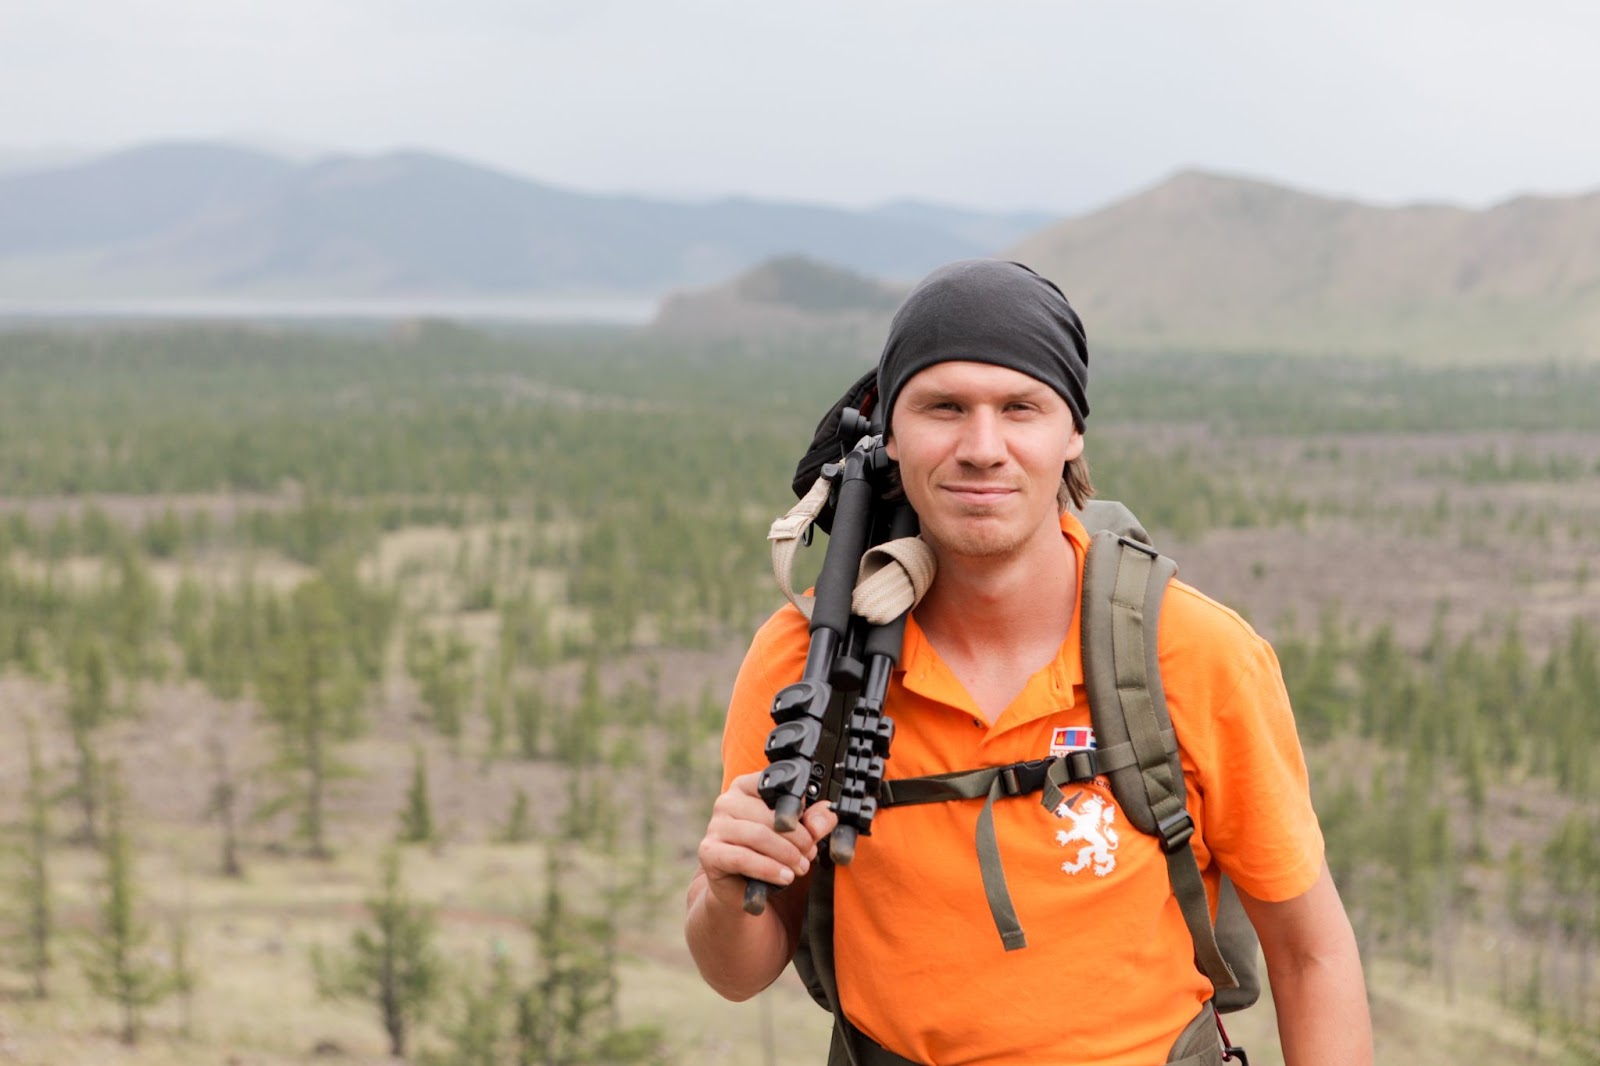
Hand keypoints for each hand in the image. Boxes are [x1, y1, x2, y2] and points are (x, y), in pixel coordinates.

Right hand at [696, 771, 837, 911]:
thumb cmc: (767, 852)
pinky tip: (785, 877)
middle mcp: (726, 802)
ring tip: (801, 867)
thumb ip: (813, 821)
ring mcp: (715, 826)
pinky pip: (743, 858)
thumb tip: (826, 815)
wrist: (740, 886)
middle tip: (810, 854)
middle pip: (769, 815)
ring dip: (786, 854)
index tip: (811, 825)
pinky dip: (768, 869)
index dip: (796, 806)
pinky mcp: (709, 852)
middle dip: (797, 838)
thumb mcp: (796, 835)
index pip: (773, 785)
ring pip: (758, 836)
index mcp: (746, 787)